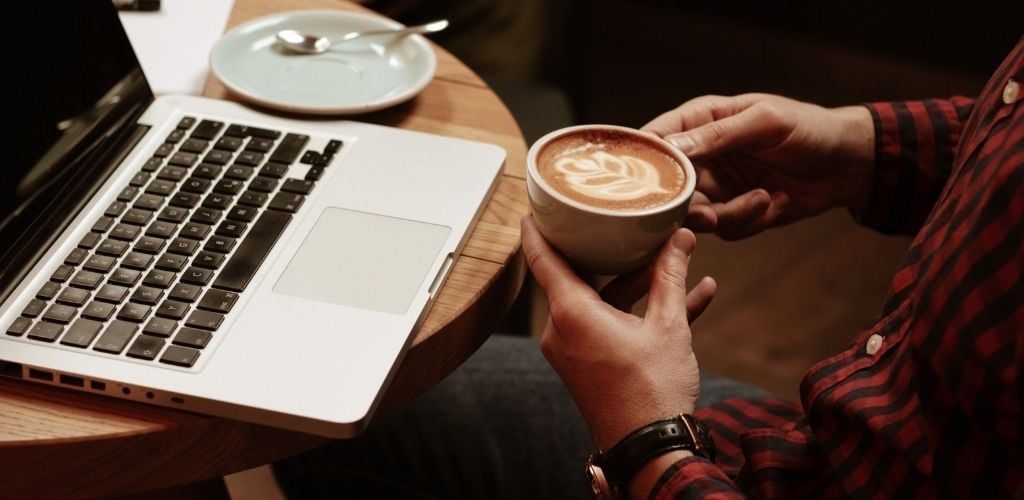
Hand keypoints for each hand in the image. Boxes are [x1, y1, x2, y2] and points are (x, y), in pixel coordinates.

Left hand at [522, 216, 714, 451]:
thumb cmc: (652, 393)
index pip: (542, 259)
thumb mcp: (668, 326)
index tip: (534, 207)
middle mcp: (563, 330)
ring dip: (641, 286)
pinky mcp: (590, 364)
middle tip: (624, 224)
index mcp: (571, 313)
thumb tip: (680, 238)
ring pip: (605, 302)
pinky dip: (642, 313)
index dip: (537, 230)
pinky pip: (613, 326)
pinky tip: (691, 297)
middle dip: (613, 254)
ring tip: (677, 263)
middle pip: (581, 277)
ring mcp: (575, 349)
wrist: (651, 450)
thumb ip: (670, 276)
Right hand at [643, 93, 874, 238]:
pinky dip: (752, 221)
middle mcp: (700, 156)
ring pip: (696, 216)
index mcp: (700, 121)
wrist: (848, 164)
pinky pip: (726, 230)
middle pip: (667, 189)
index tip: (646, 186)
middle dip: (689, 206)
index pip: (653, 140)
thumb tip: (671, 149)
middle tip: (711, 213)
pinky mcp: (734, 212)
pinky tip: (777, 201)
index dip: (643, 163)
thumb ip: (717, 135)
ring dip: (731, 214)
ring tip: (764, 199)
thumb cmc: (809, 129)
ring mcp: (715, 187)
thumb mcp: (765, 122)